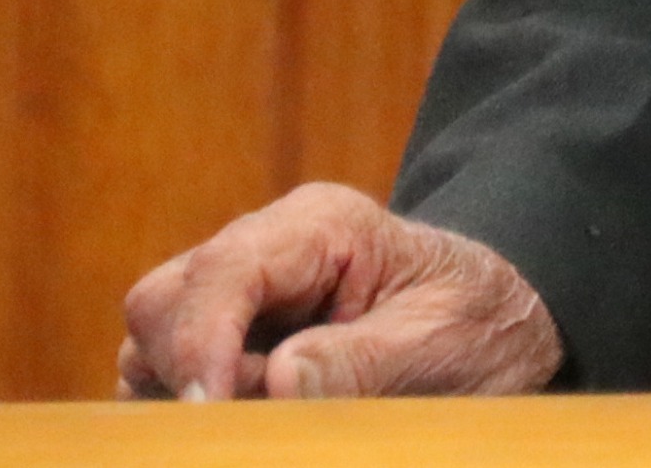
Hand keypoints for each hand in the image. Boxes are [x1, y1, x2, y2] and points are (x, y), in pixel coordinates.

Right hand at [117, 181, 562, 399]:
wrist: (499, 323)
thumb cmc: (478, 325)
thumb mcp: (441, 343)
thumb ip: (360, 363)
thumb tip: (273, 381)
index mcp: (322, 226)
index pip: (223, 271)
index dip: (198, 343)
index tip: (208, 409)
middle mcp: (266, 248)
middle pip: (163, 302)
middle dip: (184, 369)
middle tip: (253, 419)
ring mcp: (241, 295)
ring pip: (151, 344)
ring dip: (185, 395)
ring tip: (270, 419)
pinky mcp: (230, 339)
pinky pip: (168, 377)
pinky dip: (196, 407)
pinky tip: (254, 422)